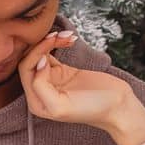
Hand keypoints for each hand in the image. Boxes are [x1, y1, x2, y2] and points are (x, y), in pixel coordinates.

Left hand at [17, 33, 138, 132]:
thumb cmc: (92, 109)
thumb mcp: (60, 106)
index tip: (53, 46)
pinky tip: (70, 38)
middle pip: (31, 60)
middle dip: (43, 44)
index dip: (36, 54)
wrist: (118, 106)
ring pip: (41, 54)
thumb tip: (38, 64)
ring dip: (51, 41)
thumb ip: (41, 87)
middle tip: (59, 35)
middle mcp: (40, 92)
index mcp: (36, 103)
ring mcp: (52, 80)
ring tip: (68, 35)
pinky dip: (59, 43)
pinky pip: (52, 53)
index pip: (26, 71)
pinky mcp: (63, 71)